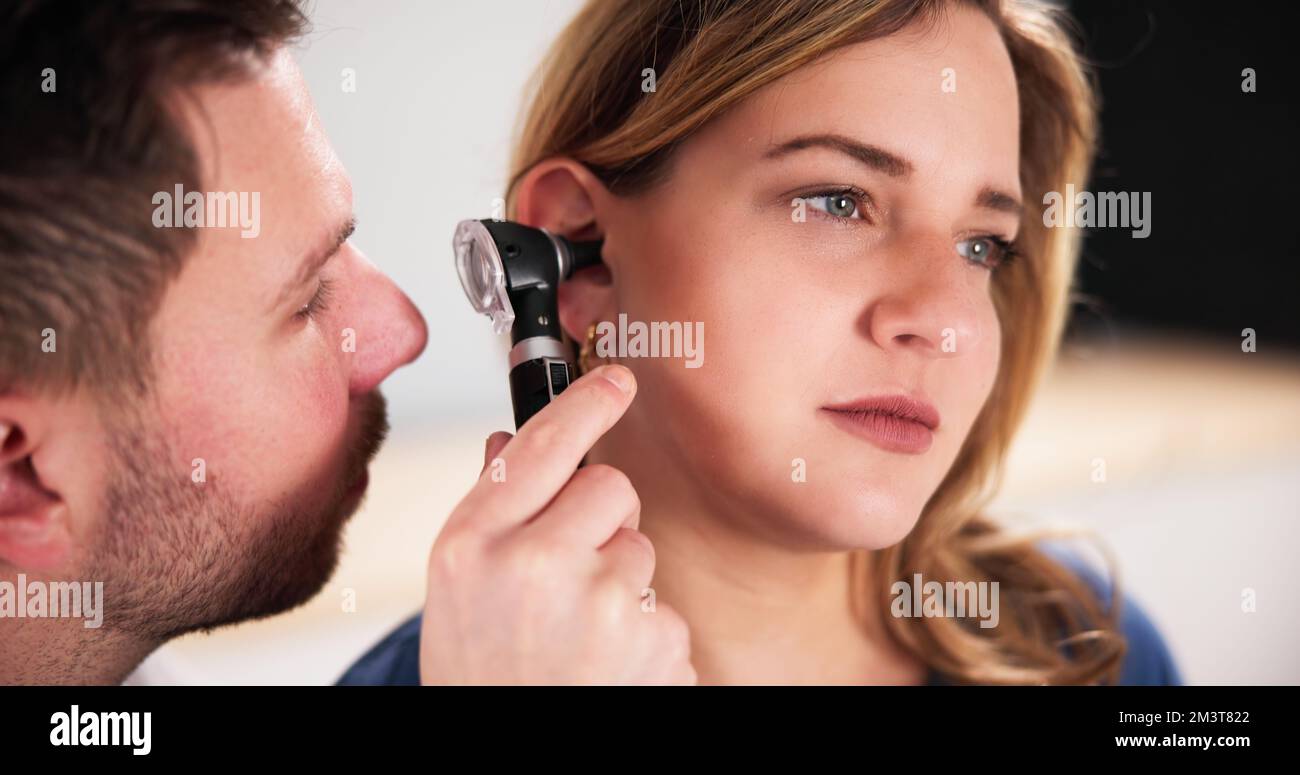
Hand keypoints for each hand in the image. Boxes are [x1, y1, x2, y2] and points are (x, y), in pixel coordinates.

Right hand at [419, 364, 695, 684]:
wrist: (506, 751)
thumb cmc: (481, 668)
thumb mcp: (457, 585)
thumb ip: (489, 508)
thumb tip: (507, 441)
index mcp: (477, 543)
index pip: (544, 444)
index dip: (586, 401)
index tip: (618, 379)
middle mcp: (538, 565)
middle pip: (612, 486)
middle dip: (602, 516)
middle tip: (570, 568)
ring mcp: (604, 605)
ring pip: (642, 547)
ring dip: (622, 580)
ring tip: (579, 633)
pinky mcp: (656, 641)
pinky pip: (664, 605)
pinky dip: (644, 632)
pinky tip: (605, 664)